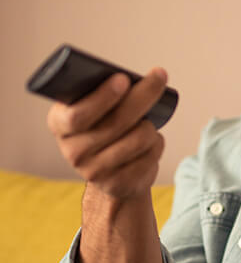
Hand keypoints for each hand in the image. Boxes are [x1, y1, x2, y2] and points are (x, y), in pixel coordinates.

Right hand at [47, 68, 167, 198]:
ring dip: (150, 126)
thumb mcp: (94, 111)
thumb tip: (133, 79)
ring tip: (149, 122)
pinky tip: (152, 142)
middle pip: (116, 122)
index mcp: (60, 124)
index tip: (124, 79)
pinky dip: (157, 144)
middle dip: (142, 96)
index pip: (77, 114)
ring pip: (138, 138)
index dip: (102, 97)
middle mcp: (73, 151)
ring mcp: (94, 171)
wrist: (110, 172)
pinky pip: (149, 157)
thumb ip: (102, 95)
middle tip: (159, 77)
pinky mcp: (117, 185)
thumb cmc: (104, 128)